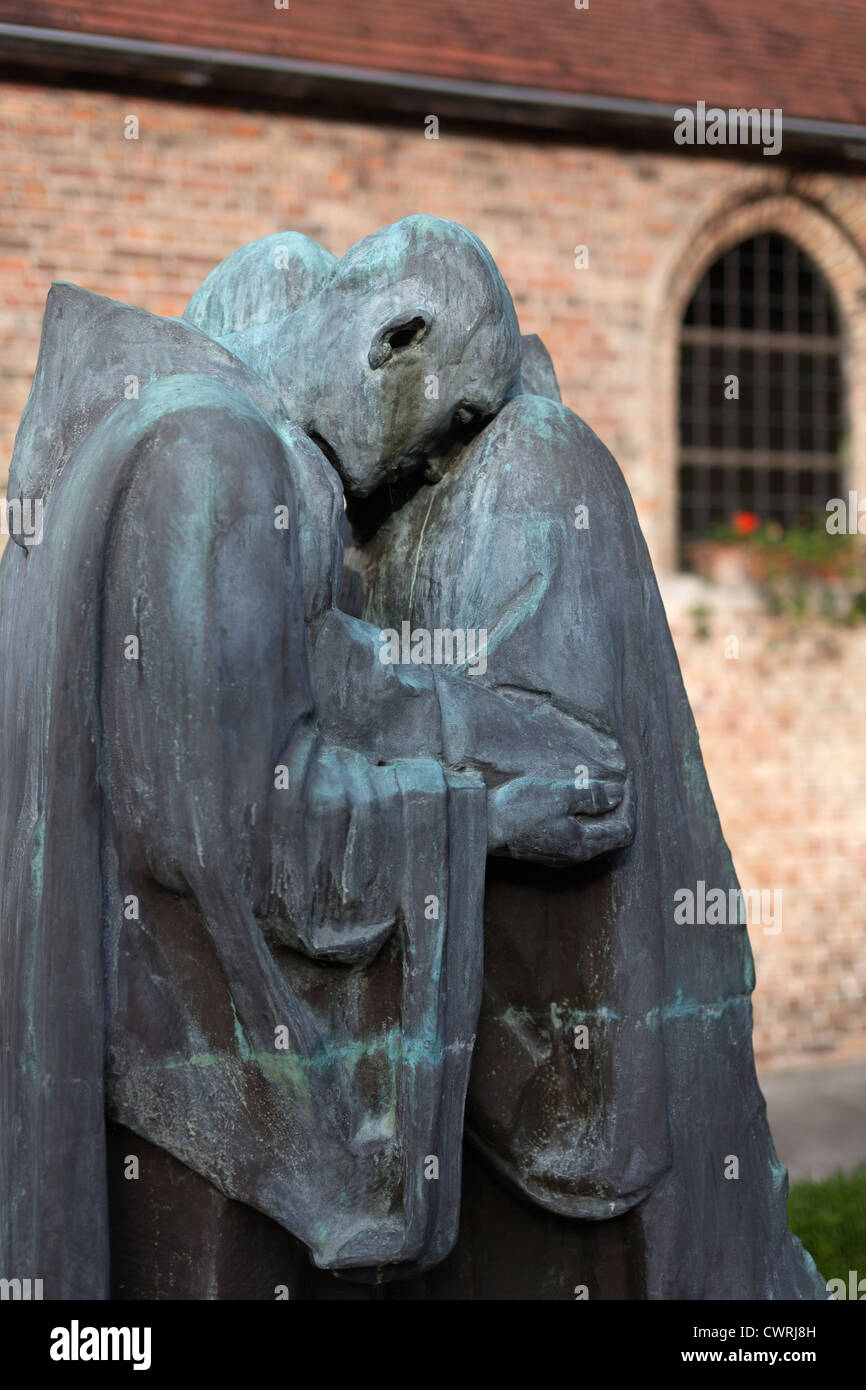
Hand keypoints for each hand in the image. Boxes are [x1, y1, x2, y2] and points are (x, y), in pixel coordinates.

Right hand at [487, 770, 634, 865]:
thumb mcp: (559, 795)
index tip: (625, 784)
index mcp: (583, 845)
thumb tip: (617, 795)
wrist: (481, 826)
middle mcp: (574, 855)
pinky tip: (569, 801)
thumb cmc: (519, 810)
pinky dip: (580, 817)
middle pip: (610, 836)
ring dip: (596, 813)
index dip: (629, 808)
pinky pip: (574, 834)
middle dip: (616, 810)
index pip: (624, 832)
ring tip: (592, 789)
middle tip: (614, 784)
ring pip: (591, 835)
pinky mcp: (544, 848)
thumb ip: (591, 796)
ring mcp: (558, 854)